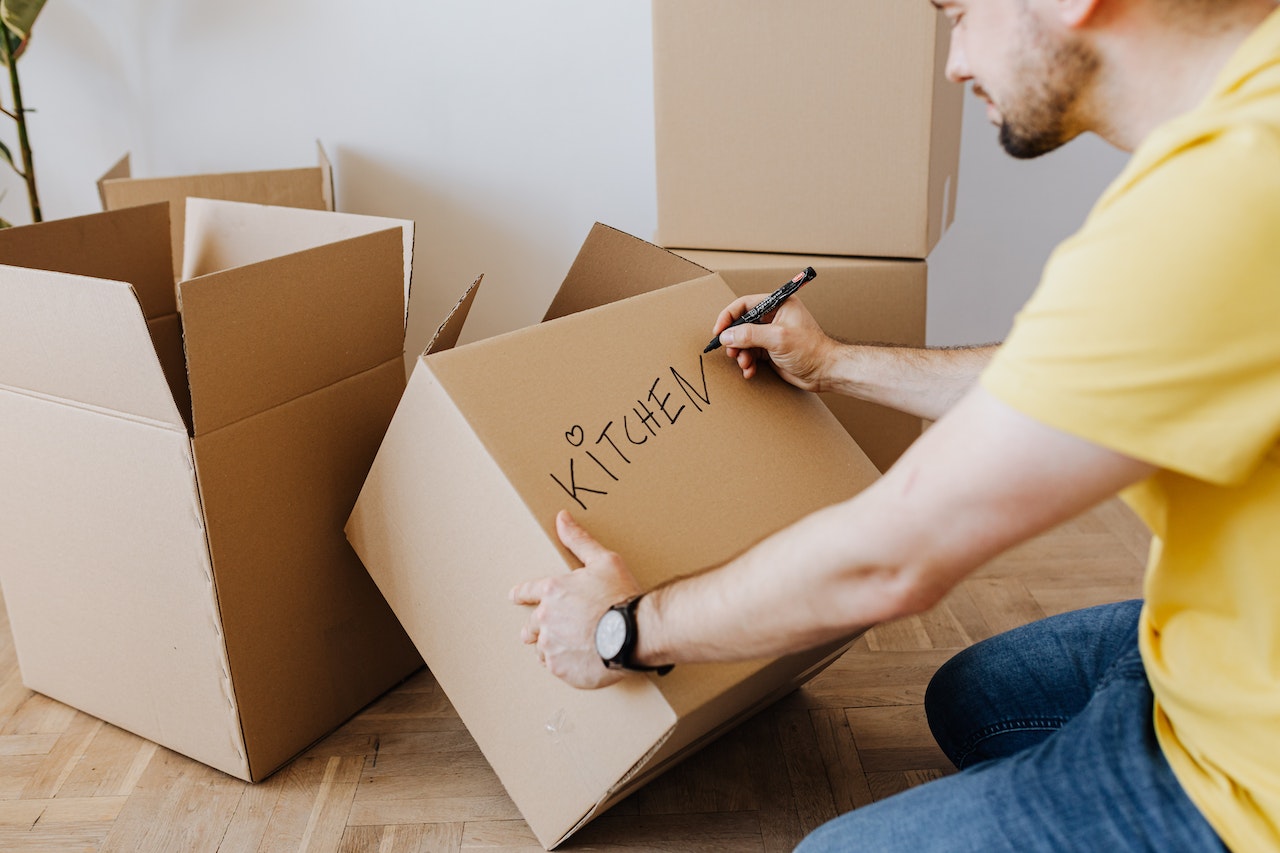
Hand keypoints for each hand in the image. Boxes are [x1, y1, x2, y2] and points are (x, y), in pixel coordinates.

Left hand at [509, 510, 642, 688]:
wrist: (633, 632)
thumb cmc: (620, 596)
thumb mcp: (603, 561)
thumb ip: (579, 541)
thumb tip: (562, 518)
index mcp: (553, 591)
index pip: (529, 591)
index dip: (521, 594)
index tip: (514, 597)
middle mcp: (546, 619)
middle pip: (531, 626)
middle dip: (534, 628)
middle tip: (537, 634)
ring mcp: (551, 646)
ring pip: (543, 649)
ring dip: (552, 647)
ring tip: (567, 648)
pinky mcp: (561, 669)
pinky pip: (557, 667)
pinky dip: (566, 665)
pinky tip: (579, 662)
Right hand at [712, 295, 834, 390]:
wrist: (825, 372)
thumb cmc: (811, 350)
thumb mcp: (777, 338)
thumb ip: (749, 335)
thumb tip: (726, 335)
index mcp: (778, 304)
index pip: (745, 304)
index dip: (729, 317)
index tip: (719, 331)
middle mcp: (774, 317)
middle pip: (742, 324)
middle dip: (735, 340)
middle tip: (732, 351)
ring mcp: (772, 334)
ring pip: (744, 341)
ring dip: (741, 354)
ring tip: (745, 364)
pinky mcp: (771, 350)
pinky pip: (751, 354)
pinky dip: (748, 363)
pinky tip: (750, 371)